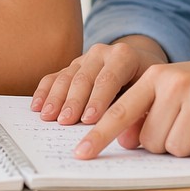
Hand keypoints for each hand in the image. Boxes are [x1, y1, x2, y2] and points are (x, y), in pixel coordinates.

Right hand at [31, 39, 165, 125]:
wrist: (141, 63)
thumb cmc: (148, 85)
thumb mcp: (152, 94)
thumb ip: (142, 114)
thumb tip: (127, 138)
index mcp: (124, 56)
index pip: (109, 78)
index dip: (99, 99)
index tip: (90, 120)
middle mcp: (102, 53)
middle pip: (84, 78)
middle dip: (74, 102)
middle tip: (65, 122)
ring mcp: (84, 59)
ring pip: (66, 77)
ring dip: (56, 99)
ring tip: (48, 117)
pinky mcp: (71, 67)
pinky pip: (54, 77)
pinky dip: (44, 91)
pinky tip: (37, 106)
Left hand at [73, 49, 189, 159]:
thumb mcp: (175, 90)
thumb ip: (147, 111)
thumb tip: (126, 141)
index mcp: (156, 77)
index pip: (120, 111)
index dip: (99, 136)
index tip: (80, 155)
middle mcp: (175, 83)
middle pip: (151, 142)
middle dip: (167, 144)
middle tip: (187, 124)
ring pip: (177, 149)